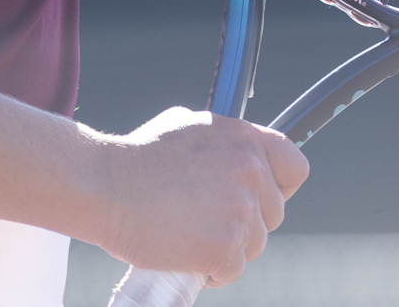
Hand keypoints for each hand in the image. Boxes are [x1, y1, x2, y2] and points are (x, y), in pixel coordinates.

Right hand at [87, 107, 308, 283]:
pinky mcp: (225, 248)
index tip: (260, 196)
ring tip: (188, 234)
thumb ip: (224, 144)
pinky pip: (231, 270)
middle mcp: (250, 171)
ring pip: (254, 245)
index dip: (279, 186)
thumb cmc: (137, 158)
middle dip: (245, 222)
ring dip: (227, 247)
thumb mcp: (190, 128)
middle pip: (273, 214)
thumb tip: (237, 154)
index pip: (295, 168)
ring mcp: (240, 211)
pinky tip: (183, 253)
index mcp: (246, 139)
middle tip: (206, 219)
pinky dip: (210, 270)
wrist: (103, 185)